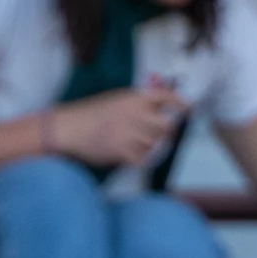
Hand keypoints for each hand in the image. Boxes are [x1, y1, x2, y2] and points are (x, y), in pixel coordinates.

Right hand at [49, 83, 186, 168]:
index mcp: (134, 98)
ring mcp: (129, 133)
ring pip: (155, 144)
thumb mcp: (116, 100)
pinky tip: (131, 157)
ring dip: (150, 147)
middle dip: (166, 133)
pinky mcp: (122, 152)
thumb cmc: (90, 114)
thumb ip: (138, 104)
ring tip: (135, 145)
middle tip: (157, 136)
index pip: (166, 97)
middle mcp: (135, 114)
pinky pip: (143, 159)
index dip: (181, 104)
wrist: (68, 128)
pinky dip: (141, 160)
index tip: (189, 111)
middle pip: (166, 126)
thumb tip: (160, 109)